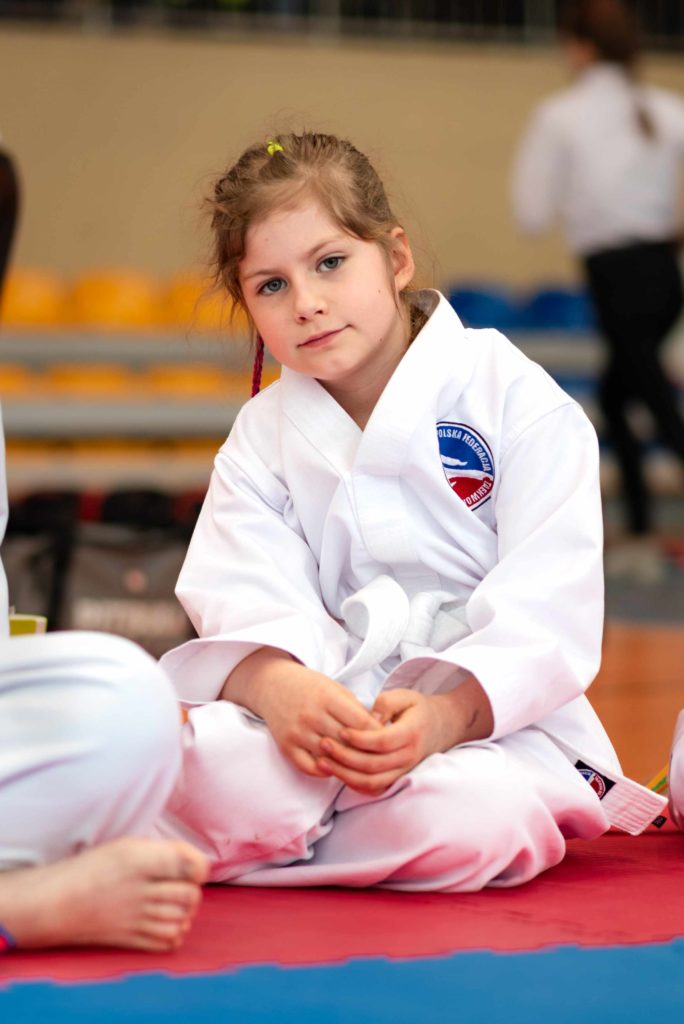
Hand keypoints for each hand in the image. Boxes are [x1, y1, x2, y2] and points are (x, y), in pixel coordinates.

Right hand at [221, 647, 378, 777]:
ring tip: (360, 764)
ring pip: (330, 757)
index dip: (376, 734)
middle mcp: (311, 715)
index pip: (360, 723)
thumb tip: (380, 729)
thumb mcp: (335, 688)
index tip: (387, 740)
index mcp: (326, 697)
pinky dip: (324, 771)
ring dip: (346, 763)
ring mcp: (297, 732)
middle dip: (365, 751)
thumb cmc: (310, 687)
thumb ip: (355, 708)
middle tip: (379, 757)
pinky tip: (334, 767)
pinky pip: (309, 768)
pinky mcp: (286, 746)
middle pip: (347, 742)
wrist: (273, 685)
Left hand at [315, 689, 445, 794]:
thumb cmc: (418, 709)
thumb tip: (369, 716)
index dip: (359, 739)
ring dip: (345, 774)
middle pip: (373, 765)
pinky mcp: (398, 779)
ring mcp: (404, 771)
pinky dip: (354, 785)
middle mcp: (409, 756)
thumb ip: (386, 702)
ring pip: (372, 782)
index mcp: (411, 733)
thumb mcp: (406, 696)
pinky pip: (375, 789)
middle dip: (344, 757)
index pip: (382, 742)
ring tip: (324, 761)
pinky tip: (337, 773)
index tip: (340, 731)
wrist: (441, 727)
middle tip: (323, 744)